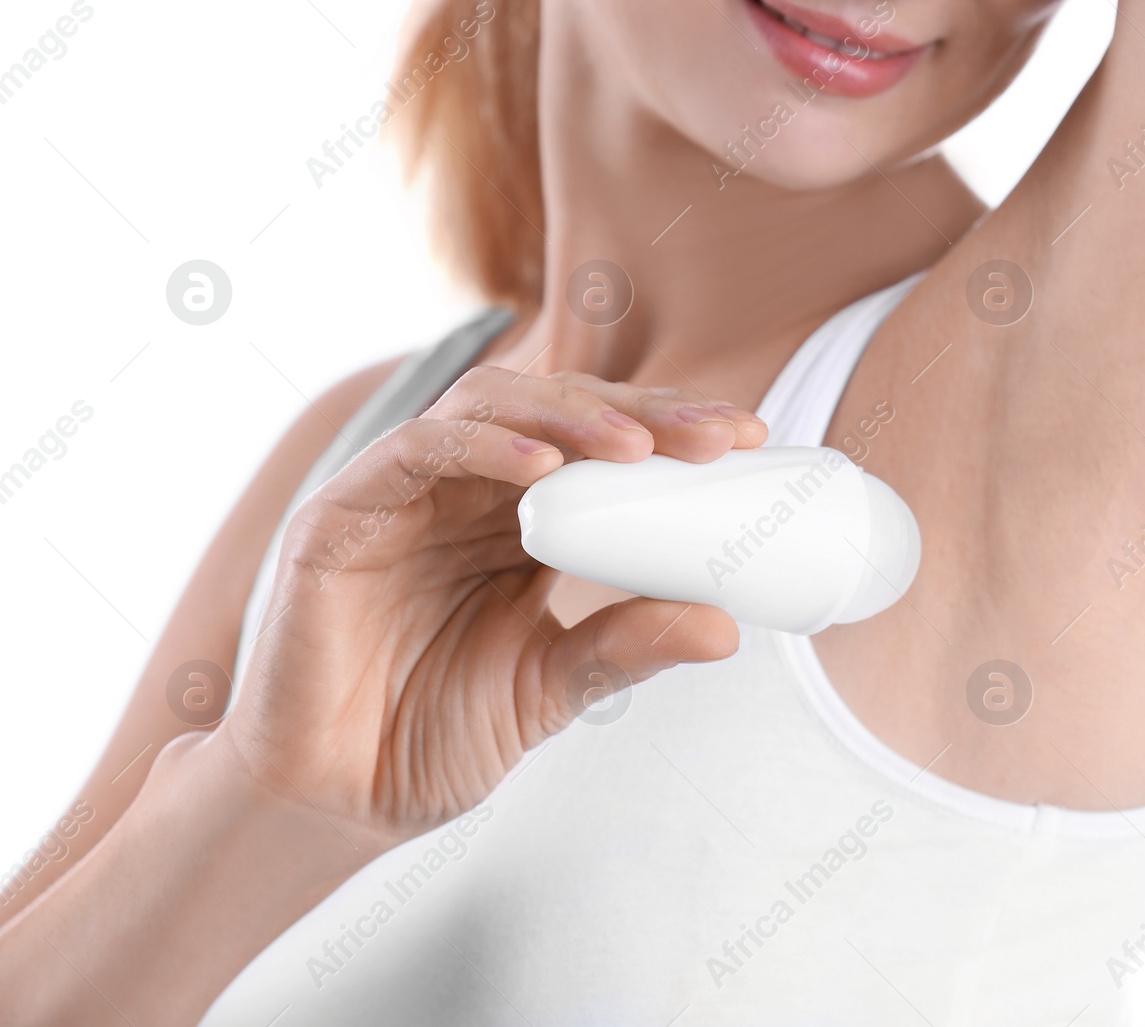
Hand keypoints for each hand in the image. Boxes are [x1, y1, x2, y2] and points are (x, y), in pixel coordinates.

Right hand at [218, 368, 766, 854]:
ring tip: (638, 446)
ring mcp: (402, 495)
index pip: (599, 449)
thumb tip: (726, 627)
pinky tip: (541, 464)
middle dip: (642, 414)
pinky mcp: (341, 513)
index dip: (670, 433)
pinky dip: (483, 445)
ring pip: (489, 407)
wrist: (332, 802)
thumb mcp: (554, 687)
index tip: (746, 440)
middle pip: (557, 413)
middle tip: (717, 434)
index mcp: (515, 524)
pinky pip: (416, 450)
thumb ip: (626, 647)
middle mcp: (462, 494)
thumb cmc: (431, 737)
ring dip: (570, 416)